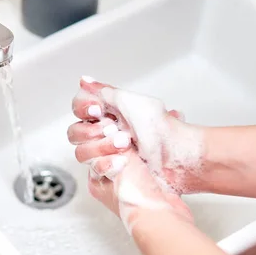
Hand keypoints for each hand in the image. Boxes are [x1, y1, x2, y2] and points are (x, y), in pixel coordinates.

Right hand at [68, 76, 201, 228]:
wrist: (180, 158)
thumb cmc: (164, 130)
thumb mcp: (135, 103)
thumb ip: (105, 91)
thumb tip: (83, 80)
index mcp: (109, 113)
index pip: (79, 108)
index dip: (83, 108)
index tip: (98, 110)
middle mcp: (105, 133)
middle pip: (75, 132)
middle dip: (94, 132)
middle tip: (117, 132)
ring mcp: (106, 155)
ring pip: (81, 153)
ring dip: (101, 148)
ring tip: (125, 146)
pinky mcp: (109, 175)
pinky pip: (93, 172)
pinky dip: (107, 165)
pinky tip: (122, 163)